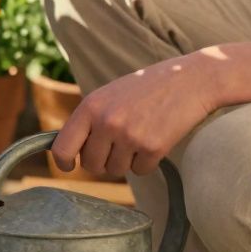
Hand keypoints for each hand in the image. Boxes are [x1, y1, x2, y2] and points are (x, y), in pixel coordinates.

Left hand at [51, 52, 217, 176]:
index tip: (69, 166)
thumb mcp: (108, 96)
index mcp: (90, 107)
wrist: (188, 80)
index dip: (63, 162)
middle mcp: (107, 122)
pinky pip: (140, 171)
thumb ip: (88, 120)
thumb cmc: (146, 88)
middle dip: (102, 161)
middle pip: (91, 165)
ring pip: (115, 170)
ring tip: (138, 136)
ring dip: (125, 161)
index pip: (62, 147)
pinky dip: (146, 162)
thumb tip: (68, 151)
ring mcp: (130, 136)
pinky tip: (154, 140)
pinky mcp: (153, 148)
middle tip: (116, 146)